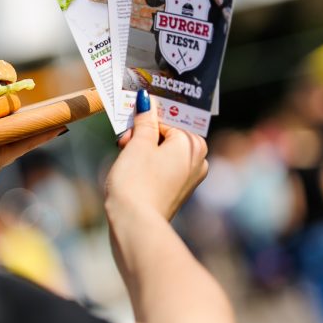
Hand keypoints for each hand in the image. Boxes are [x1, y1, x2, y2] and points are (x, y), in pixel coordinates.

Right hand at [109, 95, 208, 219]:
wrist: (136, 223)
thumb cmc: (137, 180)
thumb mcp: (138, 143)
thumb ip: (144, 119)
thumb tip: (146, 99)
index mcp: (192, 143)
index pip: (166, 121)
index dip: (143, 124)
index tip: (127, 130)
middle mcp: (198, 160)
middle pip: (167, 136)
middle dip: (143, 137)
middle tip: (124, 144)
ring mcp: (189, 179)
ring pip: (164, 153)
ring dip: (143, 152)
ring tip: (125, 160)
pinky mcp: (178, 193)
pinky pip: (164, 170)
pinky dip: (149, 167)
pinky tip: (133, 174)